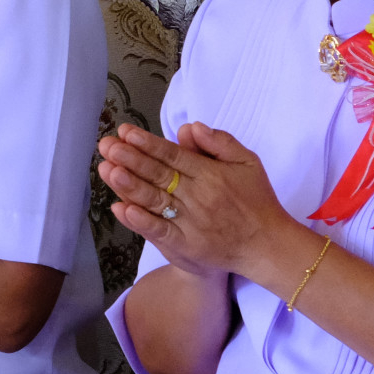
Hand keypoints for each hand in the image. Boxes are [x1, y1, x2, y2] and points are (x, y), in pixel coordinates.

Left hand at [97, 121, 300, 282]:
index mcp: (211, 174)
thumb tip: (189, 127)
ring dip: (129, 184)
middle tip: (107, 145)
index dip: (147, 143)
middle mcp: (199, 197)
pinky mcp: (186, 246)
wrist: (267, 246)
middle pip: (159, 175)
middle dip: (130, 158)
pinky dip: (139, 220)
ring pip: (155, 200)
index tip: (125, 132)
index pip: (173, 155)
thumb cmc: (256, 200)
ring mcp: (191, 222)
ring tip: (108, 169)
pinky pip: (159, 231)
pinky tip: (121, 208)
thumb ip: (219, 142)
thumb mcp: (247, 162)